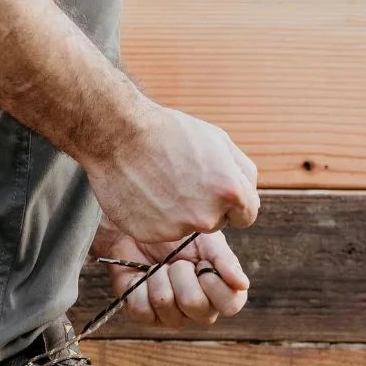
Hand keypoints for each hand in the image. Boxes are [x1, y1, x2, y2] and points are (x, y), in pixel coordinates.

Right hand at [84, 99, 259, 242]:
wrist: (117, 133)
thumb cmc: (168, 131)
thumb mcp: (217, 139)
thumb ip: (242, 171)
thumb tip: (247, 193)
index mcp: (231, 191)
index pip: (247, 216)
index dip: (231, 201)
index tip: (212, 189)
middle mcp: (207, 215)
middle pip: (215, 222)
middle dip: (204, 206)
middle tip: (179, 179)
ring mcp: (177, 228)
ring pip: (186, 227)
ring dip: (177, 212)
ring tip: (157, 182)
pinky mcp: (149, 233)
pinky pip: (159, 230)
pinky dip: (153, 216)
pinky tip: (142, 192)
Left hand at [92, 219, 249, 328]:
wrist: (139, 228)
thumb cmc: (178, 237)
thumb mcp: (205, 240)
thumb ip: (224, 259)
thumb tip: (242, 284)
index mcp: (222, 294)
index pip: (230, 304)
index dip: (213, 280)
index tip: (202, 261)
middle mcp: (200, 311)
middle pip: (194, 304)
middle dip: (181, 273)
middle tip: (176, 261)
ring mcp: (172, 317)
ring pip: (165, 303)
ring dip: (158, 276)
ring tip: (158, 267)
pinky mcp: (145, 315)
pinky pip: (142, 308)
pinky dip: (138, 284)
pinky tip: (141, 276)